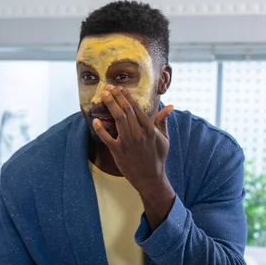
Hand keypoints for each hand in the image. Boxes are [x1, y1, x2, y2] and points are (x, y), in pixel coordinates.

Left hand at [93, 86, 175, 228]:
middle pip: (126, 110)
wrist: (150, 177)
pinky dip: (100, 129)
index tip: (120, 88)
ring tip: (104, 95)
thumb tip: (169, 106)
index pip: (136, 108)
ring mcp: (128, 142)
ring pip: (117, 119)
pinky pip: (107, 138)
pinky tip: (95, 121)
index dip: (127, 96)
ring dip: (110, 105)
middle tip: (109, 87)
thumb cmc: (157, 157)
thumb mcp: (164, 138)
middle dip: (117, 97)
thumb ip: (162, 121)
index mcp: (149, 128)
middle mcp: (138, 133)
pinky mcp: (118, 151)